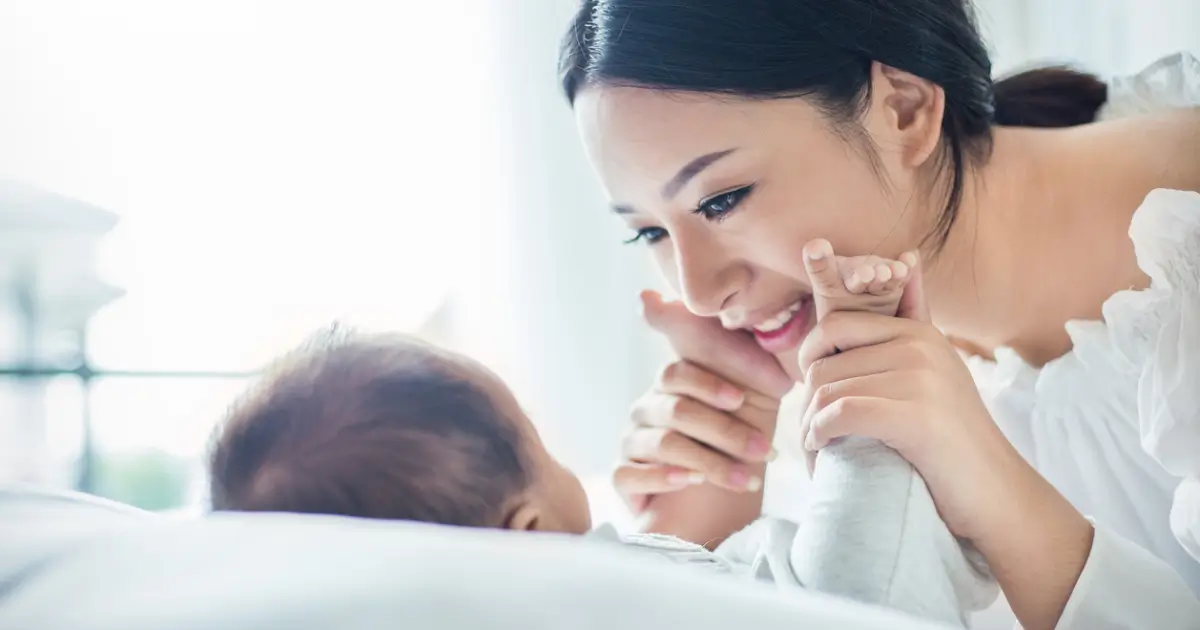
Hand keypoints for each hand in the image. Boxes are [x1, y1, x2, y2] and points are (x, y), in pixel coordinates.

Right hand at [614, 291, 790, 542]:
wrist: (727, 507)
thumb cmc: (739, 443)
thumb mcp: (752, 399)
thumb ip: (739, 355)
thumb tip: (708, 303)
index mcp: (674, 384)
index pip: (678, 372)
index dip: (709, 384)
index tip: (741, 399)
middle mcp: (648, 408)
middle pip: (676, 409)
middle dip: (725, 431)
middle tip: (764, 450)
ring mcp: (632, 441)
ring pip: (662, 443)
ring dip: (710, 462)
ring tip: (748, 478)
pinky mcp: (623, 476)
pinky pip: (629, 473)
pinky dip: (662, 478)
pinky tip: (691, 483)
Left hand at [796, 255, 1092, 628]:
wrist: (995, 492)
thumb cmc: (952, 439)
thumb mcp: (936, 371)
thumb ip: (915, 321)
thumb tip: (907, 257)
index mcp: (919, 332)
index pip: (835, 326)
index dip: (811, 360)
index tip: (811, 394)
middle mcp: (920, 346)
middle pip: (824, 363)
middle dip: (807, 402)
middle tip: (809, 433)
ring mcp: (920, 378)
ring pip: (827, 391)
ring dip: (809, 425)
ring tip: (816, 447)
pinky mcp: (915, 416)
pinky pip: (840, 413)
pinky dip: (820, 435)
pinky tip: (821, 450)